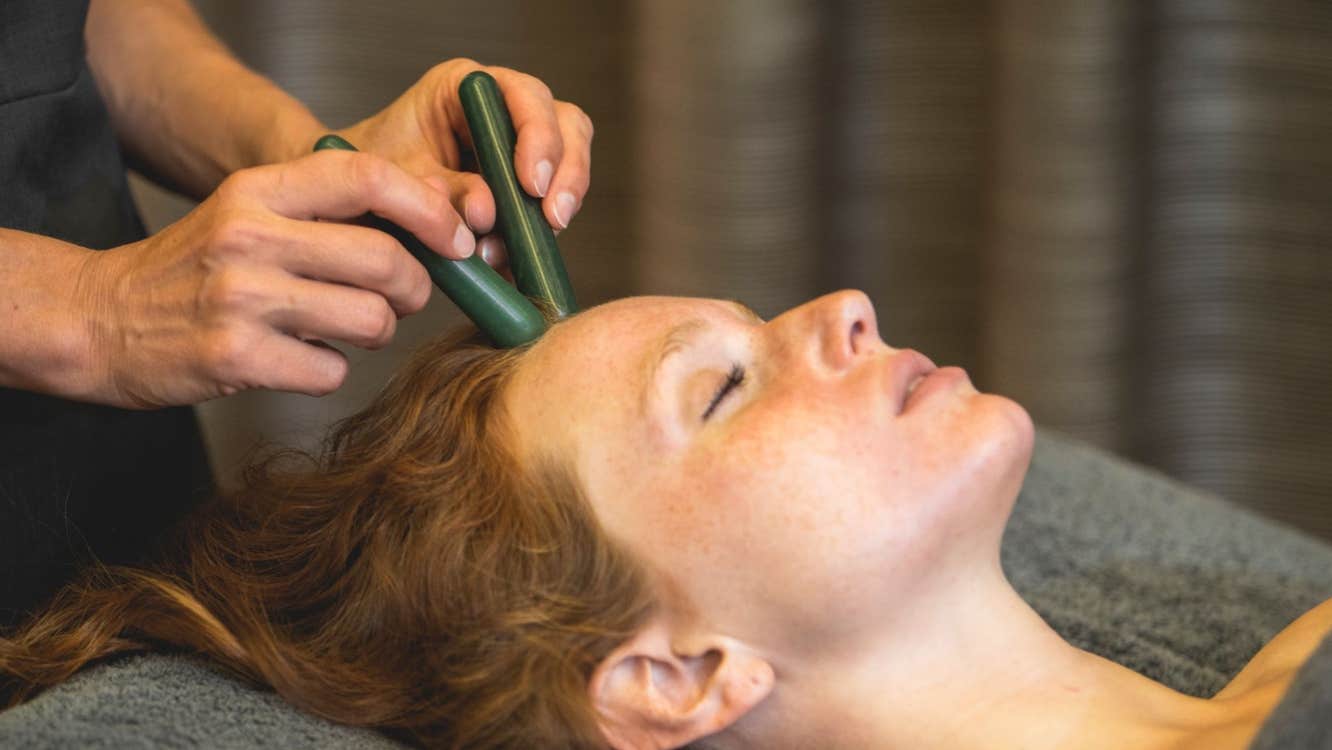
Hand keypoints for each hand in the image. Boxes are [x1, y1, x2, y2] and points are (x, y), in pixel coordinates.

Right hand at [76, 150, 466, 407]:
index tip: (455, 240)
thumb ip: (324, 214)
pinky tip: (299, 359)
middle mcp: (250, 235)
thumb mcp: (249, 214)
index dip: (428, 210)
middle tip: (403, 298)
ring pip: (370, 320)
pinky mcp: (236, 355)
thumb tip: (430, 232)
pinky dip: (329, 371)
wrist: (99, 318)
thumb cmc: (195, 268)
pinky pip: (332, 371)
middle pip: (385, 259)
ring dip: (376, 332)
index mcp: (259, 189)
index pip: (367, 177)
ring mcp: (241, 297)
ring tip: (344, 329)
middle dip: (415, 288)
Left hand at [334, 59, 593, 268]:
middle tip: (552, 219)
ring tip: (535, 243)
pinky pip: (552, 200)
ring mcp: (519, 145)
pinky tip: (520, 259)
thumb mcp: (397, 179)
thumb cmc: (370, 172)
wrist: (357, 196)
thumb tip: (485, 213)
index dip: (538, 138)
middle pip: (565, 124)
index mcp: (464, 87)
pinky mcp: (523, 183)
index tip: (530, 186)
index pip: (523, 96)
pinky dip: (540, 232)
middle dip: (565, 174)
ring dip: (560, 204)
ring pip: (569, 162)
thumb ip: (441, 192)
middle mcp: (501, 108)